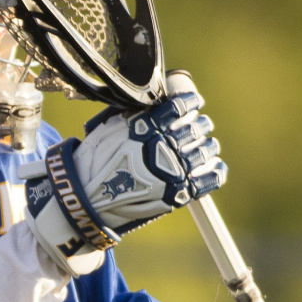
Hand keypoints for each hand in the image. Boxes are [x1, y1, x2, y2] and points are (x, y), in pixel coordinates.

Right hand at [20, 89, 225, 274]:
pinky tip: (214, 166)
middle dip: (200, 124)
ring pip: (205, 151)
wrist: (87, 199)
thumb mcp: (109, 127)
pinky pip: (207, 180)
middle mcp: (162, 147)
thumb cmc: (94, 161)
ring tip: (207, 145)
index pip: (180, 107)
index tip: (194, 102)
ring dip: (208, 145)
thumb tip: (154, 102)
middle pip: (196, 128)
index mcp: (146, 127)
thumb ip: (135, 114)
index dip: (190, 102)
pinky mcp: (176, 194)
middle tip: (199, 125)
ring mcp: (172, 173)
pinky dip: (214, 171)